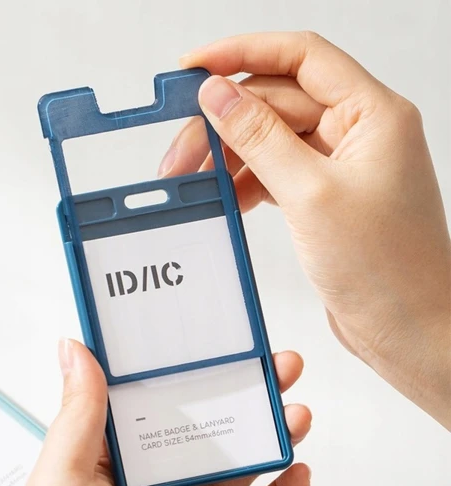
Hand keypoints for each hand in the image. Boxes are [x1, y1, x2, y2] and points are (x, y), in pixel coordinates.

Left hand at [23, 339, 310, 485]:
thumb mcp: (62, 480)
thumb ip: (77, 416)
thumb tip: (75, 351)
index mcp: (121, 458)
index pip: (162, 399)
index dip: (191, 369)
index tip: (217, 344)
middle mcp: (161, 480)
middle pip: (214, 425)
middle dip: (249, 392)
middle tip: (275, 367)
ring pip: (245, 464)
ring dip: (275, 434)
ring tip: (294, 412)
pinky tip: (297, 471)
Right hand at [162, 32, 450, 427]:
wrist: (407, 328)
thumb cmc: (386, 269)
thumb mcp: (312, 194)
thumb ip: (261, 138)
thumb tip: (218, 95)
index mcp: (372, 115)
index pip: (300, 58)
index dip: (243, 53)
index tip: (194, 67)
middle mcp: (357, 133)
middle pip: (276, 103)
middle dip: (224, 122)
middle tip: (182, 150)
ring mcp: (339, 166)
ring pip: (271, 139)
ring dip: (229, 156)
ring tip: (195, 180)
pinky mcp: (323, 196)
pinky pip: (275, 172)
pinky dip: (246, 182)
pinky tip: (225, 198)